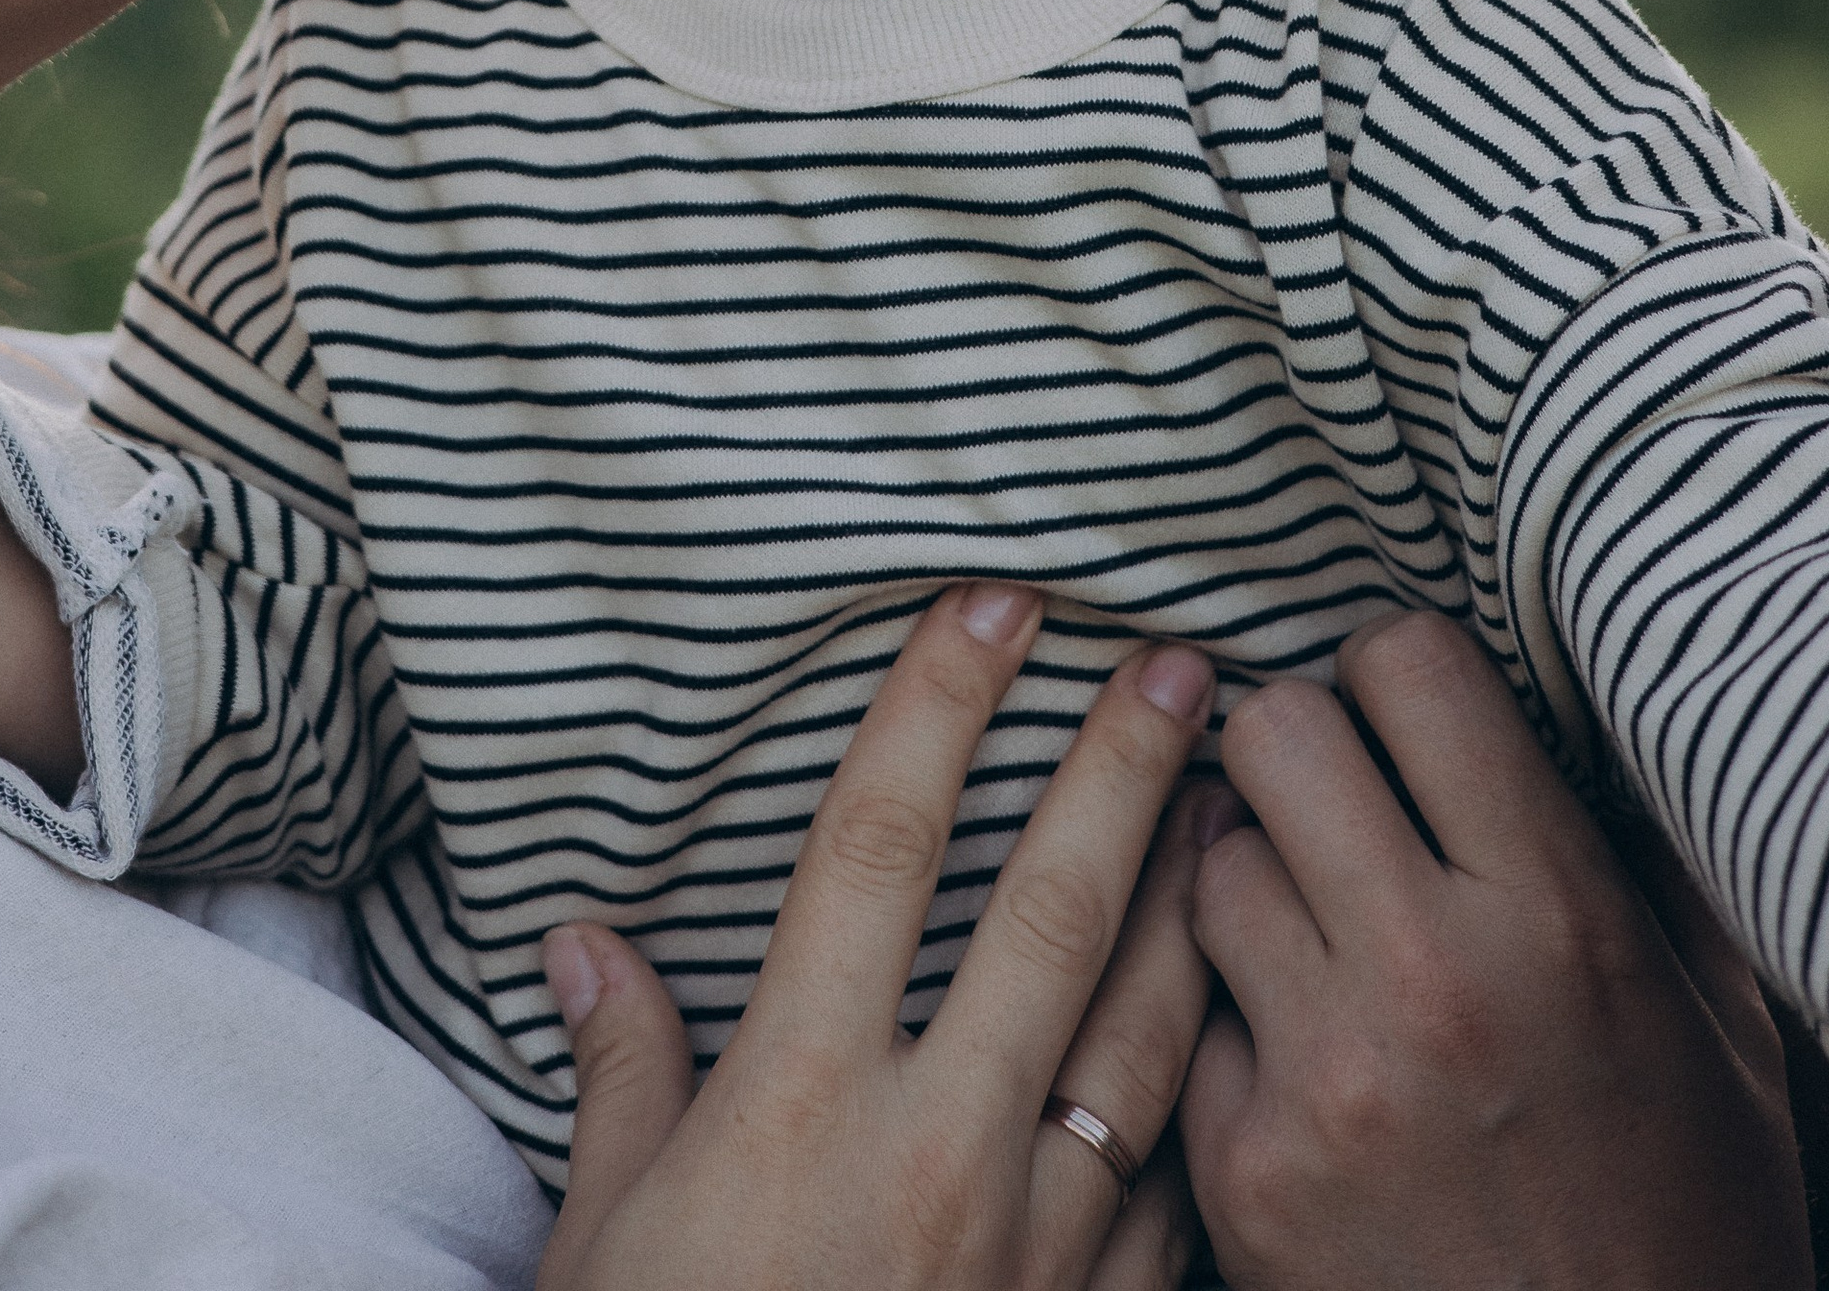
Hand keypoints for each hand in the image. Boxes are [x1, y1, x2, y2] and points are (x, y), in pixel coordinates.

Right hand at [536, 587, 1221, 1290]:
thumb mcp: (603, 1245)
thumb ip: (620, 1079)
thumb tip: (584, 941)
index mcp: (798, 1103)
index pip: (877, 849)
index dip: (936, 707)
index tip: (989, 602)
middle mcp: (932, 1152)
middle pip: (1050, 912)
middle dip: (1120, 769)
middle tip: (1181, 657)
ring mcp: (1036, 1252)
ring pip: (1150, 1032)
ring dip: (1197, 900)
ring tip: (1244, 797)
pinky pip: (1178, 1185)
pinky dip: (1211, 1083)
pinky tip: (1237, 1015)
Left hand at [1182, 610, 1813, 1290]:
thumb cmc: (1689, 1224)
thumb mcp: (1715, 1027)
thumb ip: (1636, 857)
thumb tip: (1561, 718)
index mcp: (1554, 914)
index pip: (1406, 663)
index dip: (1393, 672)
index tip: (1401, 717)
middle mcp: (1427, 977)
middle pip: (1274, 731)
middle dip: (1299, 751)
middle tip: (1329, 804)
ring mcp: (1322, 1076)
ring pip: (1205, 859)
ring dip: (1246, 874)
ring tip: (1302, 925)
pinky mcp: (1243, 1171)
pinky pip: (1184, 1011)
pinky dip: (1224, 1017)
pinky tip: (1286, 1051)